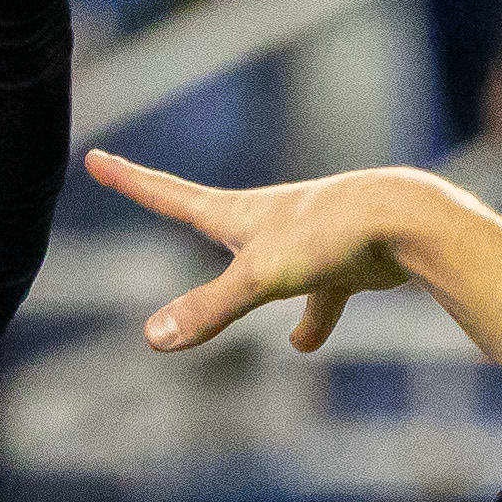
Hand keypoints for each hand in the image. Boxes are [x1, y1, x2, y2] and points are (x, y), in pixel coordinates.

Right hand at [90, 149, 428, 352]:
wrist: (407, 220)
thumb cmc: (331, 236)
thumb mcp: (261, 276)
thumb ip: (209, 309)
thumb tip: (153, 340)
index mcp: (237, 215)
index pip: (168, 195)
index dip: (129, 180)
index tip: (94, 156)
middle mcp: (266, 222)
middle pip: (204, 213)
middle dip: (168, 202)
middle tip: (136, 182)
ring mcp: (305, 241)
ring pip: (264, 260)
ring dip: (245, 275)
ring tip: (221, 282)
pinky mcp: (342, 263)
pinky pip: (318, 296)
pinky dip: (312, 318)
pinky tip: (305, 345)